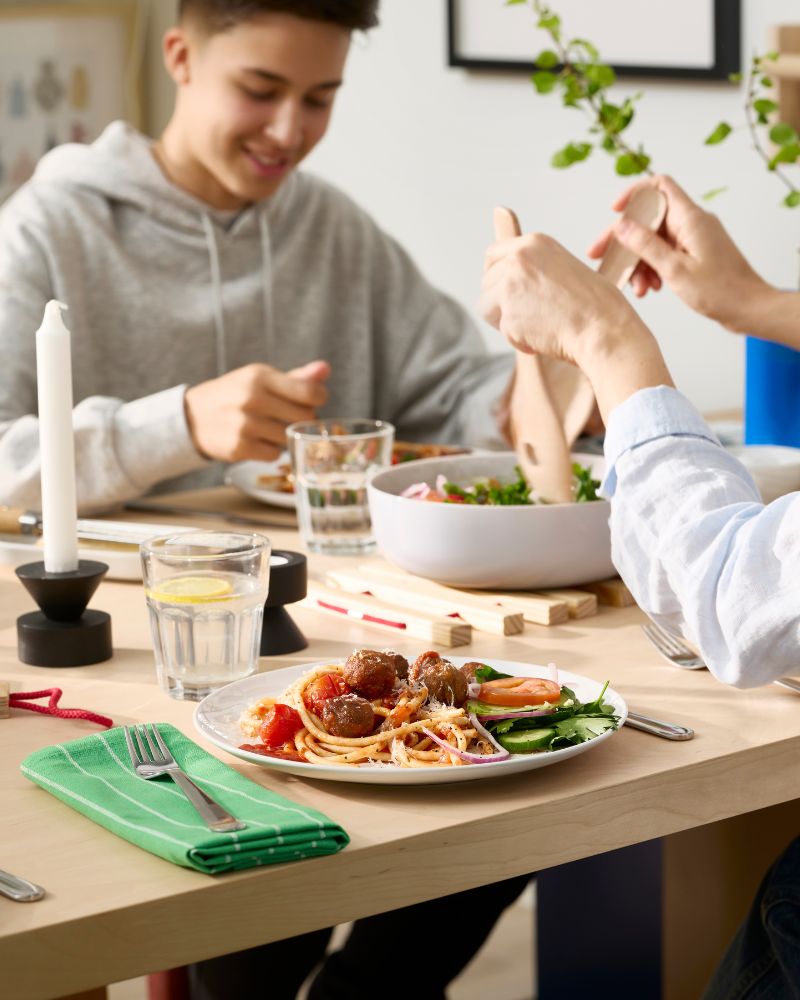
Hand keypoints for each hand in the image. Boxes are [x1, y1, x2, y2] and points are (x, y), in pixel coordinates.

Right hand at [184, 360, 329, 462]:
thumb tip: (325, 369)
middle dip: (302, 419)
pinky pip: (273, 454)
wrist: (192, 417)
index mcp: (260, 376)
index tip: (312, 401)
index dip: (318, 398)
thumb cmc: (234, 395)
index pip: (310, 392)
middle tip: (288, 417)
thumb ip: (296, 377)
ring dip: (285, 436)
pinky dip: (269, 451)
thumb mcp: (260, 379)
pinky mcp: (239, 447)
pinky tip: (257, 441)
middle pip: (304, 417)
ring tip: (270, 429)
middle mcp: (252, 398)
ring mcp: (245, 424)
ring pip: (289, 438)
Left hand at [480, 229, 672, 420]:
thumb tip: (509, 278)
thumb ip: (535, 268)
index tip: (501, 289)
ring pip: (484, 306)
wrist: (603, 328)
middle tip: (526, 315)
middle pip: (486, 281)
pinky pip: (501, 330)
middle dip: (499, 301)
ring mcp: (510, 285)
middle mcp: (518, 258)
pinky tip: (542, 336)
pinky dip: (517, 338)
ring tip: (536, 326)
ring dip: (505, 320)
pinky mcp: (508, 313)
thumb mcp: (564, 268)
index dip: (494, 275)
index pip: (493, 254)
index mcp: (534, 243)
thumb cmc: (594, 305)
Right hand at [587, 175, 769, 330]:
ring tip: (638, 288)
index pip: (659, 186)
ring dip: (640, 262)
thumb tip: (621, 225)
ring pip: (655, 240)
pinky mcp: (695, 254)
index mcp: (689, 218)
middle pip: (650, 219)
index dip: (634, 194)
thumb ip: (646, 245)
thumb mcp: (675, 270)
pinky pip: (666, 253)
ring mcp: (694, 238)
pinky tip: (651, 288)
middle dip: (625, 240)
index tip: (614, 211)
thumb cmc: (720, 291)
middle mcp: (692, 223)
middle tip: (603, 259)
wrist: (748, 308)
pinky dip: (654, 268)